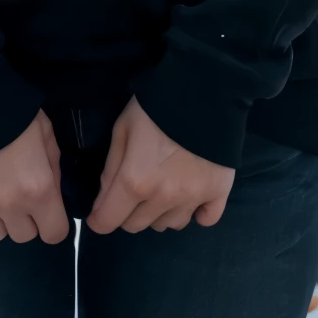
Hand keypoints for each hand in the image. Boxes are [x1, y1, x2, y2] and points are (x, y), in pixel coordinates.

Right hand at [0, 109, 69, 243]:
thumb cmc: (16, 112)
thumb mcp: (47, 135)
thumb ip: (53, 168)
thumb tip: (52, 191)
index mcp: (38, 190)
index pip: (55, 234)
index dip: (56, 222)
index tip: (50, 209)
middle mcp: (9, 206)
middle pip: (24, 236)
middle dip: (27, 218)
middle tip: (21, 193)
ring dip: (0, 220)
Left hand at [85, 96, 234, 234]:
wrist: (204, 90)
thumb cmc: (155, 107)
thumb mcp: (122, 129)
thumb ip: (111, 168)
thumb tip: (103, 201)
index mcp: (135, 181)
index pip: (107, 222)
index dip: (98, 218)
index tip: (99, 211)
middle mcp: (163, 198)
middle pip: (137, 226)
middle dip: (128, 212)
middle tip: (134, 188)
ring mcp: (193, 198)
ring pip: (169, 225)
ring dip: (161, 212)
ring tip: (164, 186)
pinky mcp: (218, 192)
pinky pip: (206, 220)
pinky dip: (197, 213)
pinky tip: (192, 196)